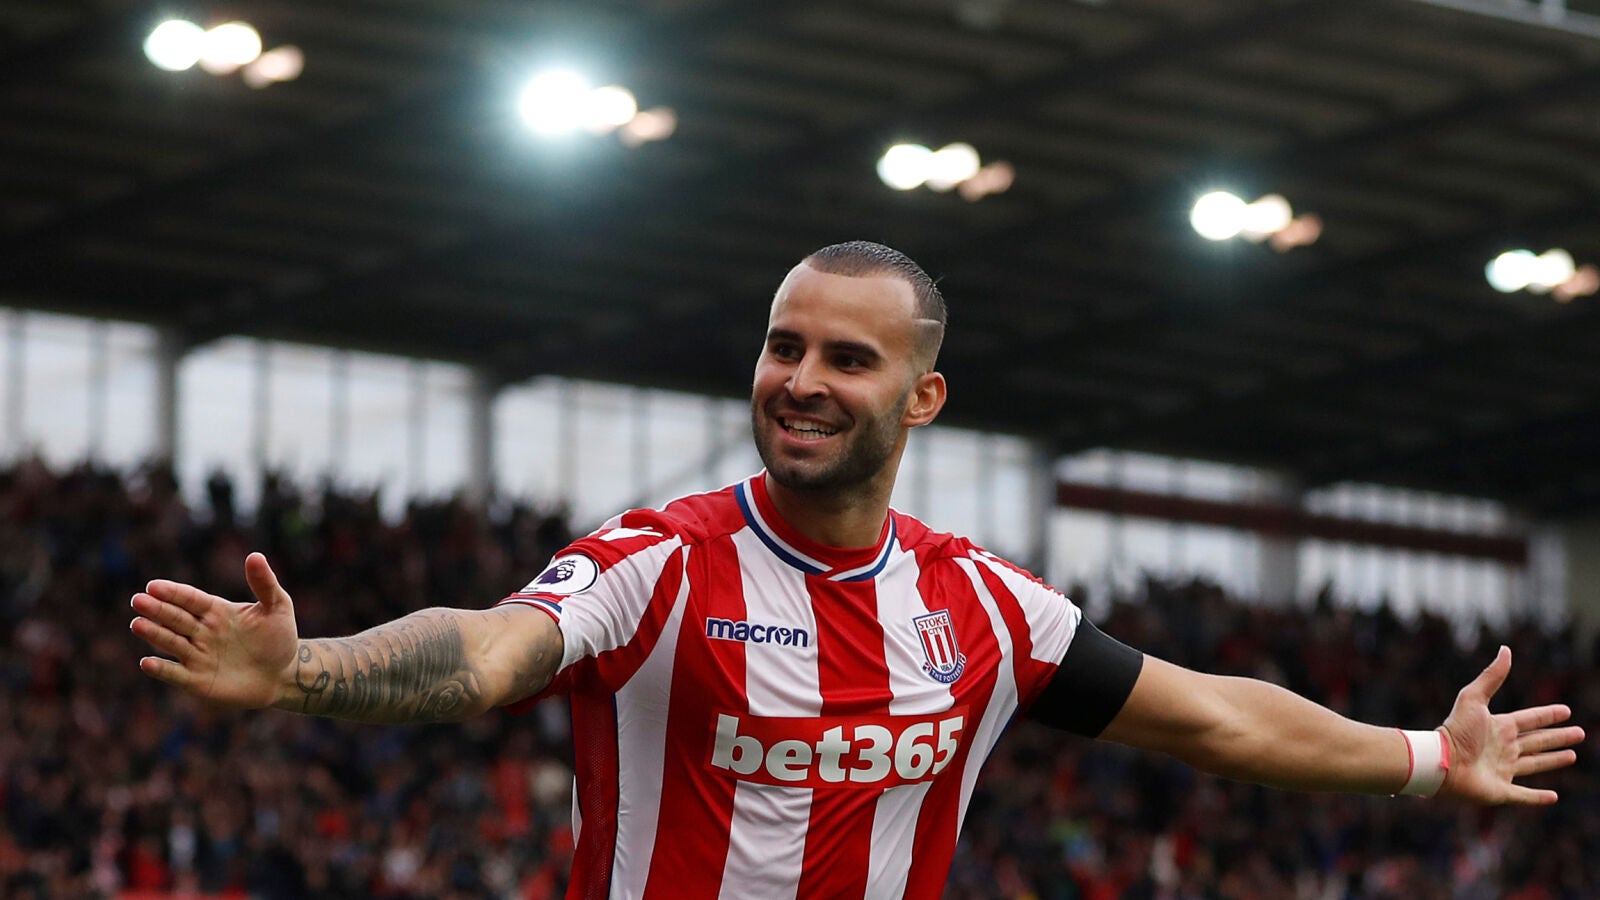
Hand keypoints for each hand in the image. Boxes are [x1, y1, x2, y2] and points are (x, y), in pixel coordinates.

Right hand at [131, 552, 298, 708]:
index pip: (190, 599)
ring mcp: (197, 656)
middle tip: (138, 600)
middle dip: (157, 610)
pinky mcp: (196, 681)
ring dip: (154, 634)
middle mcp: (201, 632)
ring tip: (137, 623)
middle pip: (175, 618)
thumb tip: (255, 556)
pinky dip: (161, 669)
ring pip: (171, 643)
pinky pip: (175, 674)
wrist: (284, 675)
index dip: (173, 593)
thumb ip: (265, 583)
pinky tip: (146, 662)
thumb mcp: (278, 607)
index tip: (154, 586)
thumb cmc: (279, 638)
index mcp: (216, 611)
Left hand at [1438, 645, 1585, 804]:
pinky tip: (1553, 797)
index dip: (1547, 715)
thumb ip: (1491, 676)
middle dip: (1557, 738)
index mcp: (1499, 727)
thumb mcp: (1474, 698)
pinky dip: (1538, 797)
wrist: (1441, 762)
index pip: (1530, 719)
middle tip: (1579, 733)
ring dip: (1553, 761)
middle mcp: (1503, 748)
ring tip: (1572, 756)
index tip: (1566, 711)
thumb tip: (1505, 649)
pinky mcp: (1500, 791)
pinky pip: (1523, 795)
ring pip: (1535, 765)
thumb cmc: (1456, 730)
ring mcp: (1502, 770)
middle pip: (1537, 742)